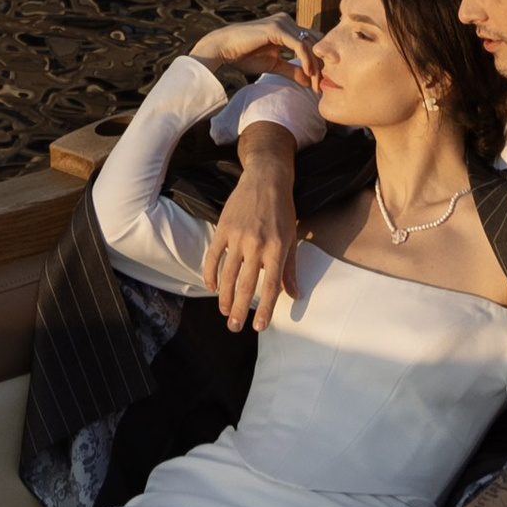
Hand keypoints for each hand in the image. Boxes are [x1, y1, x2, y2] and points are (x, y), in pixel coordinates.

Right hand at [190, 15, 318, 84]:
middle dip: (320, 65)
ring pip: (309, 44)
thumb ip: (292, 70)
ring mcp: (282, 22)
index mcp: (287, 27)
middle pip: (314, 42)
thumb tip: (310, 81)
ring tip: (316, 84)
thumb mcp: (273, 65)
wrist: (223, 48)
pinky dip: (306, 59)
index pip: (311, 41)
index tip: (320, 82)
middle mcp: (287, 21)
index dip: (319, 61)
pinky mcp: (277, 28)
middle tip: (321, 87)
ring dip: (315, 66)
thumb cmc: (244, 55)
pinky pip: (298, 44)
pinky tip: (308, 73)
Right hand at [201, 146, 299, 331]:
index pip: (271, 286)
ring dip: (225, 297)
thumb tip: (295, 295)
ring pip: (228, 274)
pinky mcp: (223, 228)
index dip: (265, 309)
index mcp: (277, 248)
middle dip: (240, 310)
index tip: (260, 327)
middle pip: (246, 285)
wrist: (266, 178)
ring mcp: (238, 236)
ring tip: (225, 313)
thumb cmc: (283, 210)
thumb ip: (289, 269)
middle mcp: (257, 244)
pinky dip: (210, 273)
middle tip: (235, 328)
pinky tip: (212, 287)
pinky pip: (213, 256)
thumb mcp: (291, 238)